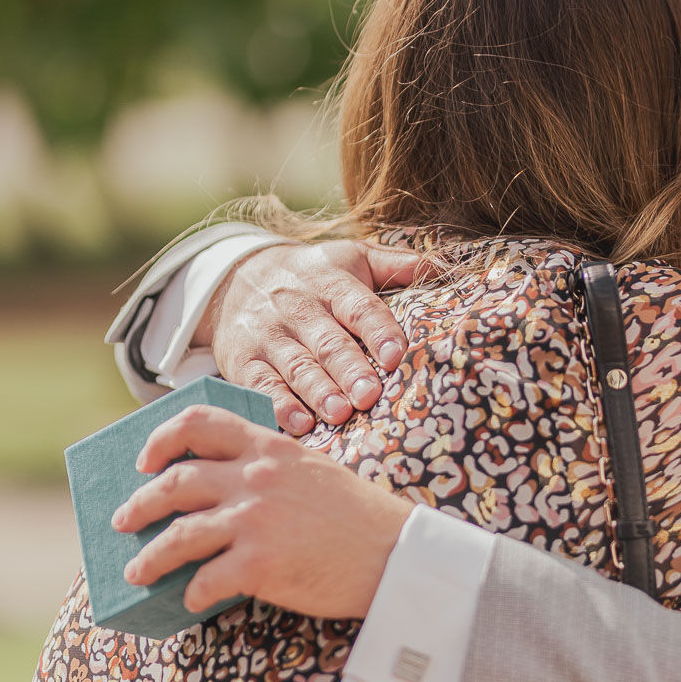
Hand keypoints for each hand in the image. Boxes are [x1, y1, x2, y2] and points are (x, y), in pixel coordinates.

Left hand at [112, 405, 414, 616]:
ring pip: (177, 534)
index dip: (162, 439)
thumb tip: (222, 488)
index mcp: (270, 447)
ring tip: (136, 571)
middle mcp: (256, 477)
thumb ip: (270, 467)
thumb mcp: (314, 471)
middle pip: (175, 481)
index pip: (200, 423)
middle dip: (140, 503)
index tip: (146, 461)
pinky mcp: (260, 564)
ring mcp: (256, 520)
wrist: (397, 555)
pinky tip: (190, 599)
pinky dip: (191, 593)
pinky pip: (205, 580)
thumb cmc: (359, 518)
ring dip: (149, 556)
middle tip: (125, 520)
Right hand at [201, 240, 427, 434]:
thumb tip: (443, 266)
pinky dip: (278, 406)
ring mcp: (269, 336)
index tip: (396, 356)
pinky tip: (300, 424)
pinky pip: (260, 385)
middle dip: (350, 370)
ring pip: (296, 366)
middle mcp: (298, 308)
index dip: (379, 331)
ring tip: (340, 413)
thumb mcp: (351, 257)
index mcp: (331, 282)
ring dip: (318, 392)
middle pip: (328, 342)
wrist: (237, 277)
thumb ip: (395, 264)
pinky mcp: (243, 361)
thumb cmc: (313, 274)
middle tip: (371, 396)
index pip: (359, 306)